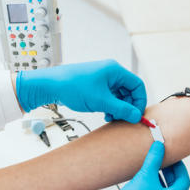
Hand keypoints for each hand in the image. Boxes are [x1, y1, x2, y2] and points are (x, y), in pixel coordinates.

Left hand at [16, 60, 145, 122]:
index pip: (137, 85)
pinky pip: (110, 96)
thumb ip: (122, 109)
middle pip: (129, 91)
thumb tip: (136, 116)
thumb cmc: (73, 87)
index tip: (136, 114)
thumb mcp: (102, 101)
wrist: (50, 86)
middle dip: (128, 106)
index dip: (140, 101)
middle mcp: (111, 73)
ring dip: (119, 108)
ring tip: (112, 117)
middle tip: (124, 118)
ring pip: (120, 95)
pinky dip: (111, 106)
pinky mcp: (96, 85)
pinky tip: (105, 114)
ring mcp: (103, 79)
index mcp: (115, 71)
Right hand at [95, 142, 189, 189]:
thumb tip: (159, 145)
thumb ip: (154, 160)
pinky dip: (153, 189)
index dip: (179, 164)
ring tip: (151, 168)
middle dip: (169, 171)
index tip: (172, 155)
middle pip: (175, 185)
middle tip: (162, 159)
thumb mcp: (145, 177)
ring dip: (160, 179)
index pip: (184, 178)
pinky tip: (141, 183)